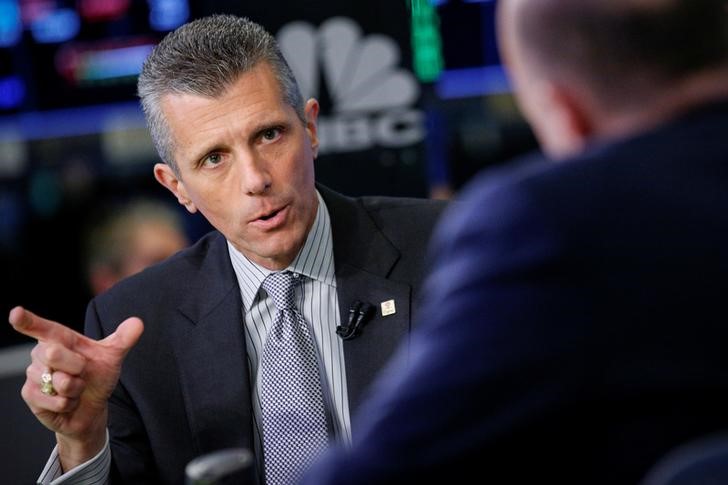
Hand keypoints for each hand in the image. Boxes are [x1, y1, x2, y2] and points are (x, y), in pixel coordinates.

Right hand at [9, 306, 143, 469]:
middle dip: (76, 366)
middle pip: (54, 353)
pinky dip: (68, 403)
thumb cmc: (98, 377)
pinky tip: (68, 402)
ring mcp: (34, 374)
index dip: (27, 320)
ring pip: (57, 380)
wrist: (91, 408)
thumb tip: (138, 322)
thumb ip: (123, 339)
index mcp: (60, 339)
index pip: (43, 328)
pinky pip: (54, 400)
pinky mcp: (30, 395)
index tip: (15, 313)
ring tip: (76, 388)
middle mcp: (42, 353)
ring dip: (75, 389)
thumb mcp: (112, 357)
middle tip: (83, 372)